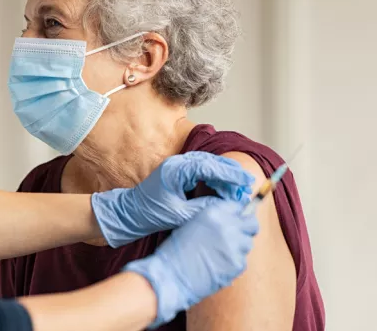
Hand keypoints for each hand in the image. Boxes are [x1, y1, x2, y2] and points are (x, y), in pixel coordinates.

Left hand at [92, 151, 254, 246]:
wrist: (128, 214)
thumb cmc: (149, 214)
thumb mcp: (179, 215)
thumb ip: (203, 208)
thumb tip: (227, 206)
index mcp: (176, 170)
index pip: (210, 167)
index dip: (230, 174)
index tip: (246, 182)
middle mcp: (177, 163)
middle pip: (212, 162)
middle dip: (231, 174)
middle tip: (248, 186)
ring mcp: (178, 167)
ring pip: (208, 166)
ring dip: (224, 177)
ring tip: (240, 190)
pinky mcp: (178, 173)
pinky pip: (202, 171)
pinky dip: (215, 179)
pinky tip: (224, 190)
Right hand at [124, 201, 258, 327]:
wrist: (171, 275)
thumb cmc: (176, 251)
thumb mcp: (193, 224)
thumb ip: (214, 219)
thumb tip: (232, 220)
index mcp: (214, 213)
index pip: (238, 207)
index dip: (237, 215)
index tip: (235, 221)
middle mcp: (228, 226)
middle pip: (252, 224)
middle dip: (246, 228)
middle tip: (237, 236)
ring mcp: (235, 246)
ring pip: (248, 244)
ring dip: (238, 247)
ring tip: (220, 254)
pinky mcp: (237, 264)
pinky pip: (242, 261)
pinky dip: (233, 264)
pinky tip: (218, 266)